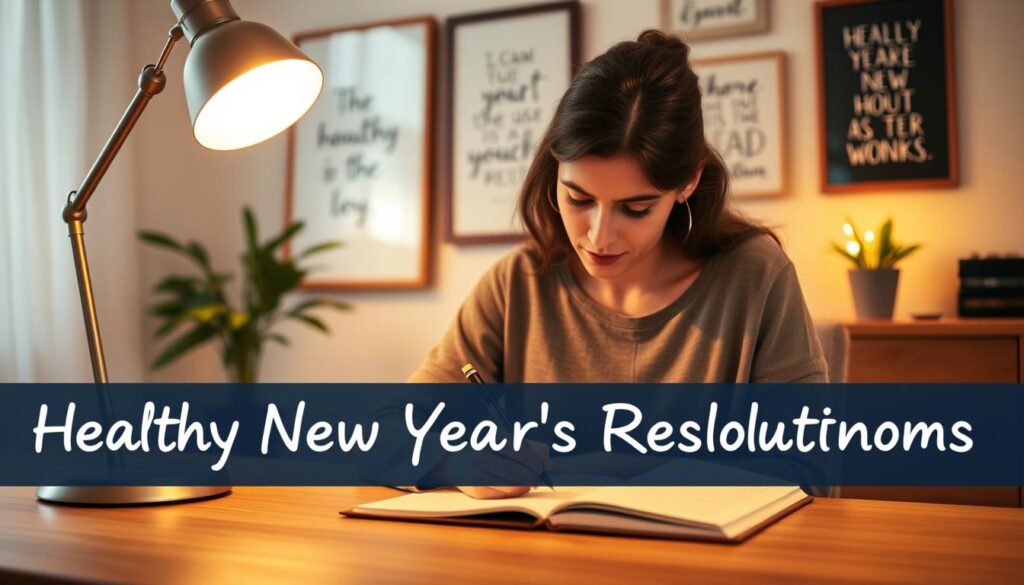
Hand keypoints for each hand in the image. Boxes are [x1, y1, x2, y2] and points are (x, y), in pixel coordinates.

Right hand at [427, 440, 550, 498]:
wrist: (453, 462)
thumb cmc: (486, 448)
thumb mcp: (504, 439)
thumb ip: (528, 445)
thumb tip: (546, 458)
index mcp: (489, 439)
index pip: (518, 450)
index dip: (535, 460)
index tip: (544, 465)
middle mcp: (481, 457)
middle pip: (516, 471)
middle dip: (534, 476)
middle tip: (540, 476)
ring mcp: (477, 476)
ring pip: (512, 486)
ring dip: (527, 485)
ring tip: (531, 481)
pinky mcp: (477, 493)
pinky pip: (504, 495)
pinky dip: (516, 492)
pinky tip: (518, 487)